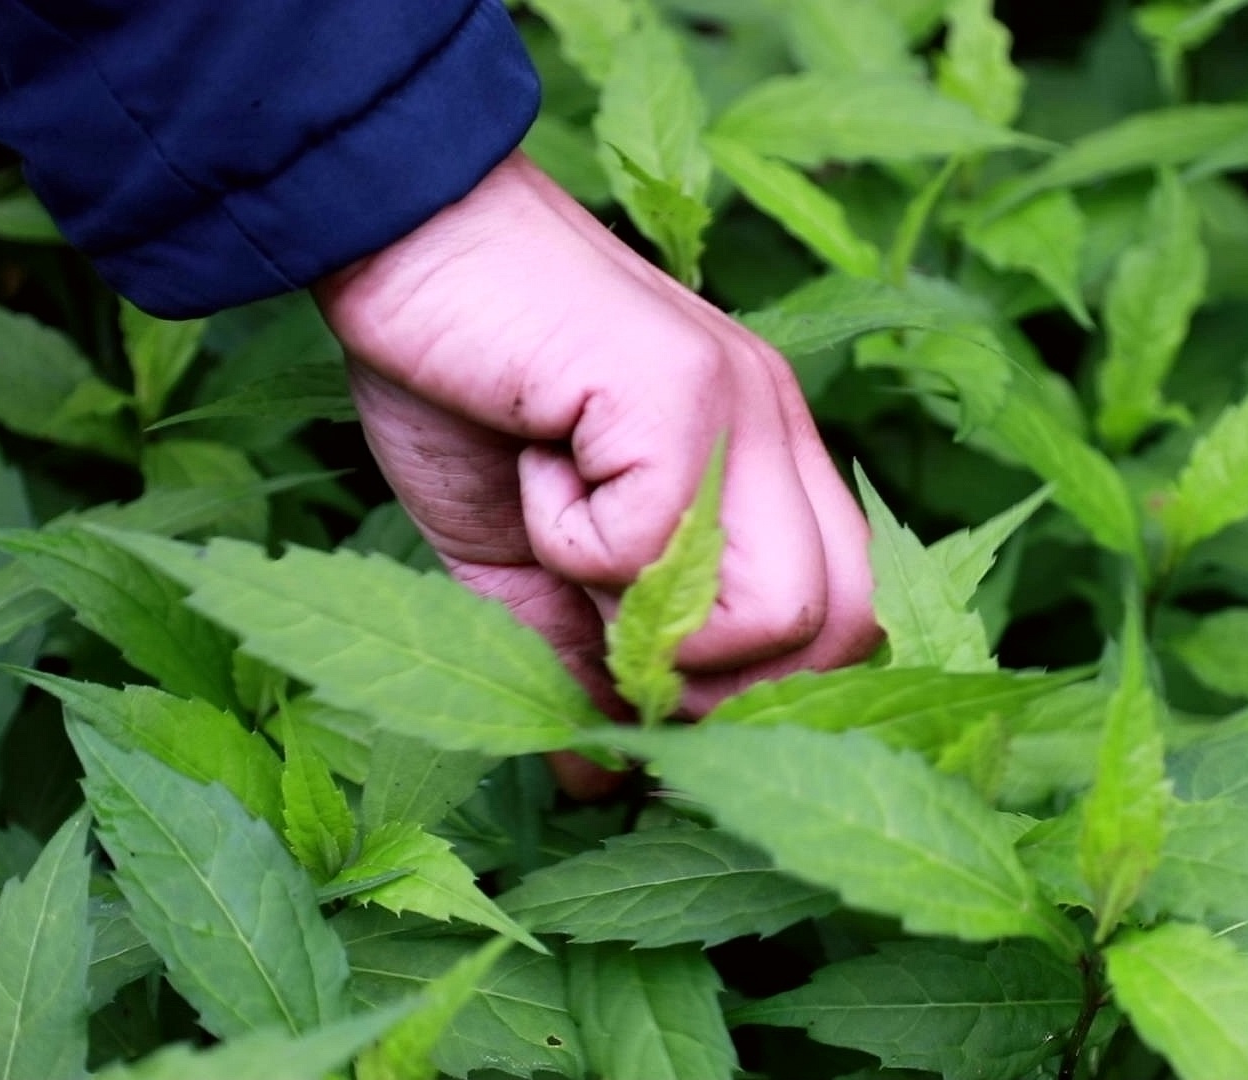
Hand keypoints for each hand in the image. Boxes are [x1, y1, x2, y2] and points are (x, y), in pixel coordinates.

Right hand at [313, 152, 879, 793]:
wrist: (400, 238)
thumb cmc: (465, 391)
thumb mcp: (527, 563)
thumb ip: (583, 661)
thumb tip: (607, 786)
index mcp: (766, 470)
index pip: (846, 625)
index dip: (758, 696)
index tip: (650, 707)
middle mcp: (781, 434)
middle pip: (842, 631)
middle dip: (719, 685)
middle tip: (601, 626)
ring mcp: (745, 406)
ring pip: (785, 608)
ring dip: (653, 618)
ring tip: (566, 535)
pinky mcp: (681, 386)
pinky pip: (658, 542)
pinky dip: (575, 541)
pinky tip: (535, 466)